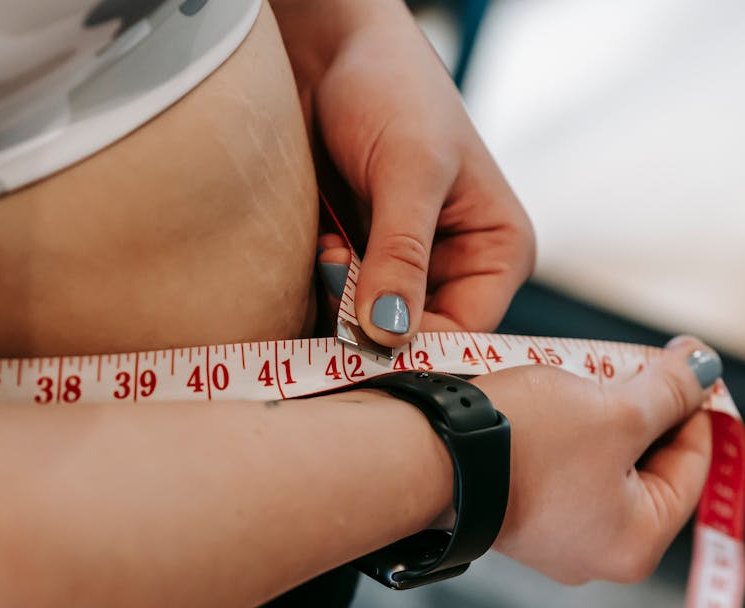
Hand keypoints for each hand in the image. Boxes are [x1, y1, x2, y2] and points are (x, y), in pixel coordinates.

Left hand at [272, 0, 534, 346]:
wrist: (329, 48)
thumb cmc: (391, 87)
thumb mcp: (408, 170)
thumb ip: (401, 254)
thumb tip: (390, 332)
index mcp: (497, 253)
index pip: (464, 334)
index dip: (417, 347)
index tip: (365, 337)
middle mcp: (457, 271)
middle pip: (417, 340)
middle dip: (372, 322)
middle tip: (338, 273)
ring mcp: (407, 272)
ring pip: (374, 331)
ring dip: (343, 305)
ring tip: (331, 247)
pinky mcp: (362, 265)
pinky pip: (342, 309)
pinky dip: (325, 292)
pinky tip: (321, 246)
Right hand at [472, 336, 717, 583]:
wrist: (428, 455)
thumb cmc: (521, 447)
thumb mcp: (616, 410)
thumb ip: (670, 390)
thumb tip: (702, 371)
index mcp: (636, 544)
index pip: (692, 466)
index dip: (693, 407)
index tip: (687, 366)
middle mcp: (597, 554)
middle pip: (647, 468)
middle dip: (645, 412)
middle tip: (636, 366)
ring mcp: (555, 539)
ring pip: (603, 465)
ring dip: (605, 418)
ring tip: (590, 380)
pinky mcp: (519, 516)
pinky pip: (563, 471)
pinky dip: (568, 435)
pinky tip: (556, 403)